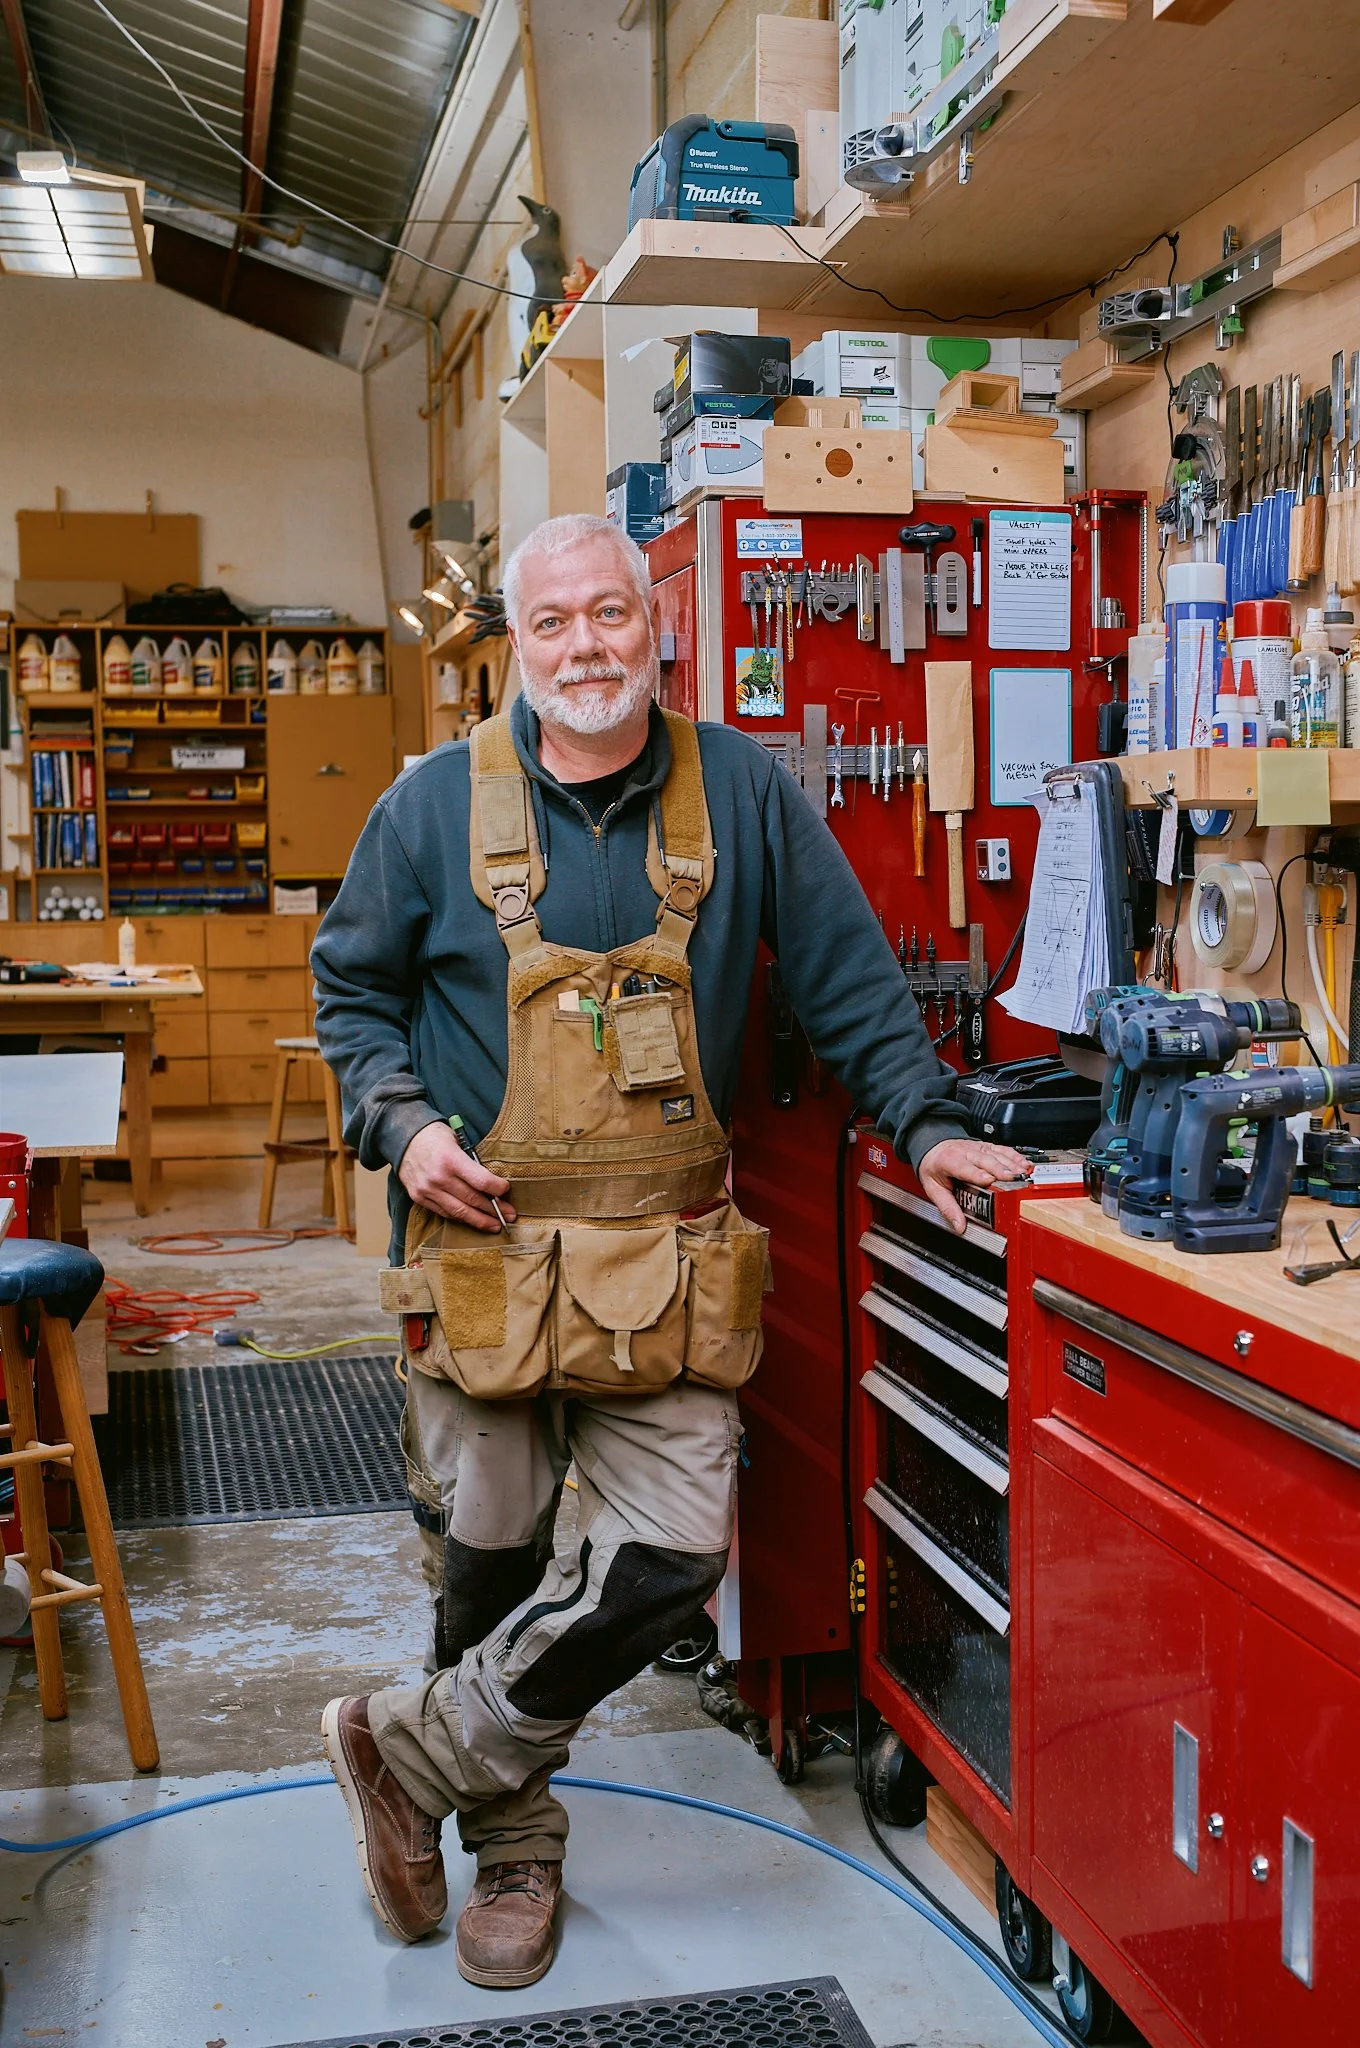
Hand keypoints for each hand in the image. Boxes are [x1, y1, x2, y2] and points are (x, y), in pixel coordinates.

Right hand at [398, 1121, 514, 1233]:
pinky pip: (445, 1212)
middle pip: (472, 1200)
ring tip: (495, 1225)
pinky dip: (461, 1217)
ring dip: (480, 1221)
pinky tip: (473, 1220)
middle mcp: (438, 1178)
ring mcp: (427, 1190)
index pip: (481, 1181)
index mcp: (450, 1159)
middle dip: (495, 1210)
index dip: (497, 1189)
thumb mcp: (456, 1140)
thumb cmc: (434, 1136)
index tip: (506, 1190)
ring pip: (459, 1212)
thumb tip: (492, 1182)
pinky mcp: (420, 1198)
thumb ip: (471, 1161)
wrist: (402, 1137)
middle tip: (510, 1215)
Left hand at [918, 1138, 1031, 1234]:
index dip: (977, 1174)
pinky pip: (1002, 1149)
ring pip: (996, 1154)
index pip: (964, 1168)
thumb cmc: (934, 1166)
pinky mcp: (987, 1147)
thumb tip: (959, 1225)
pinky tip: (1024, 1164)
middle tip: (1012, 1179)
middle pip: (984, 1160)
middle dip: (1000, 1169)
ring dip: (1011, 1163)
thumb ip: (947, 1207)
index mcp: (949, 1161)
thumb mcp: (933, 1188)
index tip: (988, 1180)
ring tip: (1023, 1173)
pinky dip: (1015, 1157)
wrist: (933, 1147)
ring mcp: (977, 1148)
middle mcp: (965, 1152)